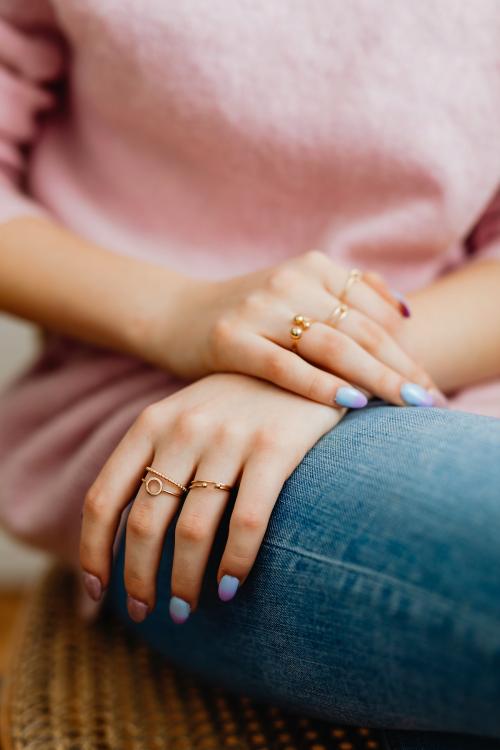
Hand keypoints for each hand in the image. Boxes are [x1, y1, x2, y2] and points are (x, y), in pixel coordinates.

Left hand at [80, 373, 343, 622]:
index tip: (96, 591)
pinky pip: (247, 522)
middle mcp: (183, 430)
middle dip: (137, 578)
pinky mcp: (275, 448)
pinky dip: (234, 563)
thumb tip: (128, 534)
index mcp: (151, 424)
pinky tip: (230, 587)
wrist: (305, 360)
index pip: (104, 498)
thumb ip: (155, 461)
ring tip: (185, 610)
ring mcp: (229, 438)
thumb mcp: (186, 417)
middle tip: (146, 612)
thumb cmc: (240, 402)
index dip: (93, 551)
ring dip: (183, 582)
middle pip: (144, 523)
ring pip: (192, 531)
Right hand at [143, 250, 437, 408]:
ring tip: (404, 404)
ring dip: (373, 377)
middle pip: (360, 330)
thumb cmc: (247, 314)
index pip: (374, 312)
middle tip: (429, 403)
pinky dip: (320, 385)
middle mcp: (290, 281)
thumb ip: (348, 294)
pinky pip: (285, 366)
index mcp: (312, 267)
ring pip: (331, 345)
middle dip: (399, 369)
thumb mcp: (297, 291)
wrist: (174, 314)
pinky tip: (350, 403)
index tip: (428, 386)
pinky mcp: (231, 338)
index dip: (406, 351)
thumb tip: (404, 310)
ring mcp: (259, 308)